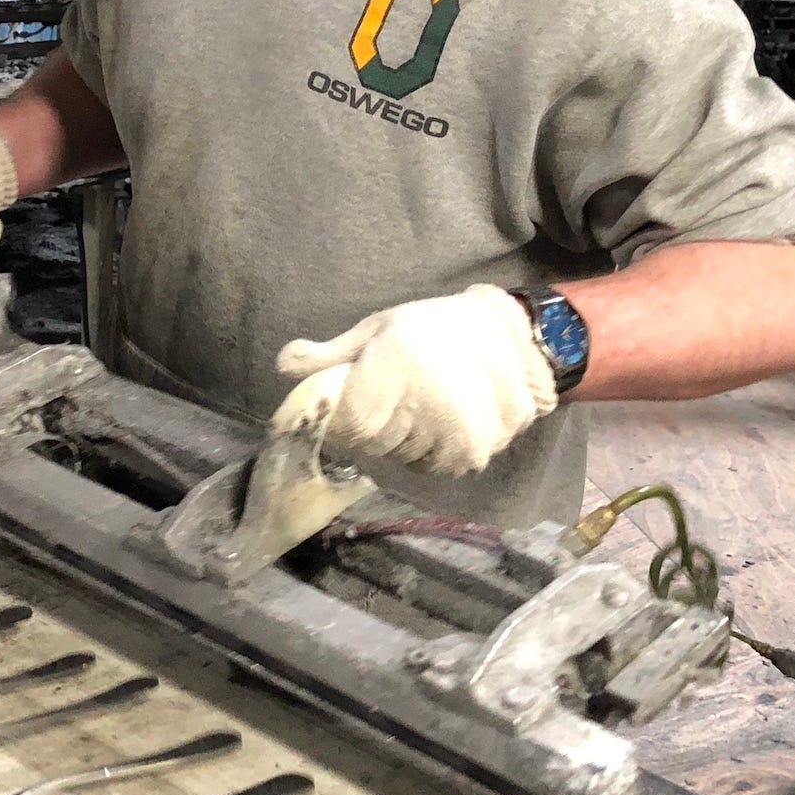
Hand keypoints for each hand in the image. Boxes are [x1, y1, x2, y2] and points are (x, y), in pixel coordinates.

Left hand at [272, 286, 557, 475]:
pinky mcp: (480, 453)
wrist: (511, 334)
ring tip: (424, 403)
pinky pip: (439, 466)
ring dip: (406, 441)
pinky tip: (447, 419)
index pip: (351, 425)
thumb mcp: (378, 330)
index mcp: (399, 369)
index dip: (344, 419)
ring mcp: (459, 436)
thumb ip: (331, 355)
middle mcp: (430, 407)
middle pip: (377, 446)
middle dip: (375, 427)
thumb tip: (283, 364)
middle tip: (396, 397)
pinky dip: (435, 450)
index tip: (351, 405)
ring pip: (407, 460)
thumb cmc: (433, 328)